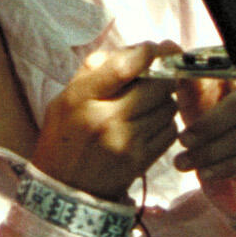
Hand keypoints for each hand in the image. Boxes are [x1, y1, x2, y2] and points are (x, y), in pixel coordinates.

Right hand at [29, 41, 182, 200]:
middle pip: (157, 85)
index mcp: (82, 98)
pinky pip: (170, 130)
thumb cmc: (65, 135)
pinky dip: (164, 123)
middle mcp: (106, 118)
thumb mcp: (66, 97)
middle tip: (157, 75)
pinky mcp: (142, 159)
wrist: (65, 188)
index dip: (148, 52)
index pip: (125, 66)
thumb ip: (97, 70)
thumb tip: (138, 51)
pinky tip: (148, 125)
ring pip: (168, 107)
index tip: (153, 48)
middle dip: (162, 75)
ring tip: (146, 105)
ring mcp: (127, 141)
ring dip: (164, 101)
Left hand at [177, 73, 235, 188]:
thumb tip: (180, 72)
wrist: (226, 137)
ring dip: (211, 154)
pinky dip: (225, 168)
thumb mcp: (196, 93)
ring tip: (183, 162)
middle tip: (182, 140)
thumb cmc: (208, 106)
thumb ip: (191, 82)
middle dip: (209, 127)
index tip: (196, 89)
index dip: (224, 76)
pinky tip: (204, 172)